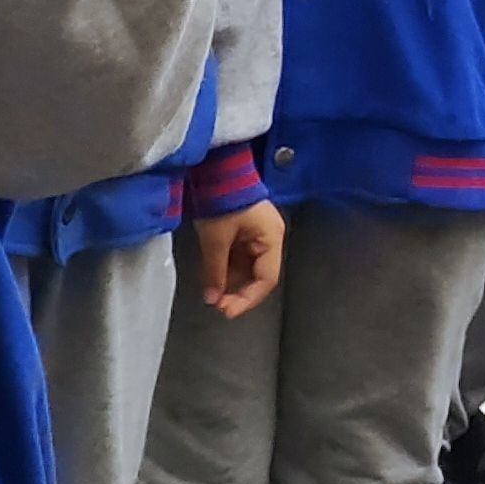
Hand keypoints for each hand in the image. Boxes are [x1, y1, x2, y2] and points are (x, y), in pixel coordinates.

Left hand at [190, 198, 283, 319]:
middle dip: (239, 292)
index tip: (226, 311)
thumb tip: (212, 298)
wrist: (217, 172)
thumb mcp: (216, 240)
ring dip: (231, 282)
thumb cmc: (223, 203)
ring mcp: (258, 235)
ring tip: (212, 293)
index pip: (267, 278)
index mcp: (272, 239)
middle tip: (218, 306)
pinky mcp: (245, 232)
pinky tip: (214, 279)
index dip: (248, 298)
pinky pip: (240, 258)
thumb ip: (215, 271)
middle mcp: (270, 239)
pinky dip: (228, 270)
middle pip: (259, 275)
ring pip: (248, 268)